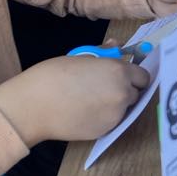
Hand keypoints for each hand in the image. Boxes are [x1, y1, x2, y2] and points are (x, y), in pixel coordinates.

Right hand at [0, 56, 150, 147]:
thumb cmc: (53, 75)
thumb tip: (118, 45)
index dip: (133, 76)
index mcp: (119, 72)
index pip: (143, 76)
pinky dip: (103, 117)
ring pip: (124, 109)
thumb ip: (105, 54)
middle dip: (124, 90)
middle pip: (135, 93)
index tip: (123, 77)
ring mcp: (116, 115)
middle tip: (103, 88)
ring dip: (114, 105)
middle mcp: (123, 94)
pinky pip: (111, 122)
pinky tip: (84, 112)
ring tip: (90, 100)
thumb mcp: (81, 56)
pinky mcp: (106, 130)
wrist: (33, 105)